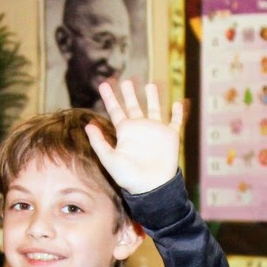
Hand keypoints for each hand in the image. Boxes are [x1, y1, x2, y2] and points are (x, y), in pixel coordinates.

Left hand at [84, 80, 183, 194]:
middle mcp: (139, 128)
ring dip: (153, 97)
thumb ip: (99, 142)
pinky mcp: (170, 136)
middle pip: (133, 106)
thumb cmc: (128, 176)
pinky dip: (178, 112)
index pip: (115, 110)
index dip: (110, 97)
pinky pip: (175, 121)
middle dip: (129, 93)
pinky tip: (178, 102)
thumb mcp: (109, 158)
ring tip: (150, 85)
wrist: (150, 186)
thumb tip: (88, 124)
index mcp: (124, 132)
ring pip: (154, 109)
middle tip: (125, 80)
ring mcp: (155, 131)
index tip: (103, 84)